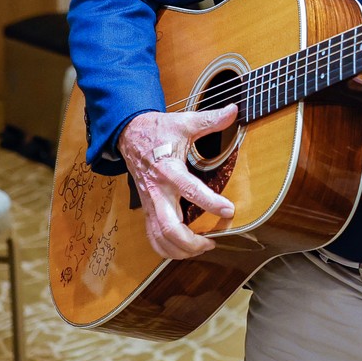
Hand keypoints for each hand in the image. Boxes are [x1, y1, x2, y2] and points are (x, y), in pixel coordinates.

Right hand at [120, 105, 238, 258]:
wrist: (128, 135)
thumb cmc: (158, 130)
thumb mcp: (184, 122)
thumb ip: (210, 120)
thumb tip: (233, 111)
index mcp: (168, 169)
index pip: (189, 189)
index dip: (210, 202)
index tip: (229, 210)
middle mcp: (157, 191)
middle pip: (168, 227)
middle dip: (190, 241)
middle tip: (211, 242)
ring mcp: (150, 203)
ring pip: (159, 237)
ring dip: (180, 249)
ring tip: (202, 247)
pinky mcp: (146, 209)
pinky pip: (153, 236)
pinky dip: (167, 249)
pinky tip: (184, 249)